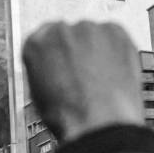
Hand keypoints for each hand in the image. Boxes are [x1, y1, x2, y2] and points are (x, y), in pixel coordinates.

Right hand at [22, 21, 143, 141]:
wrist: (98, 123)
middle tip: (86, 73)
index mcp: (35, 44)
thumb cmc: (69, 117)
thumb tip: (53, 68)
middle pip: (70, 34)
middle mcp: (60, 30)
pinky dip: (117, 50)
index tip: (65, 60)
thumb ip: (44, 70)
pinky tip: (115, 71)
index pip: (45, 38)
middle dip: (78, 50)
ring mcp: (89, 29)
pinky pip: (116, 36)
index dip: (57, 52)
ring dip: (98, 50)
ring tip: (102, 77)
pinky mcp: (115, 32)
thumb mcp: (39, 94)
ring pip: (94, 35)